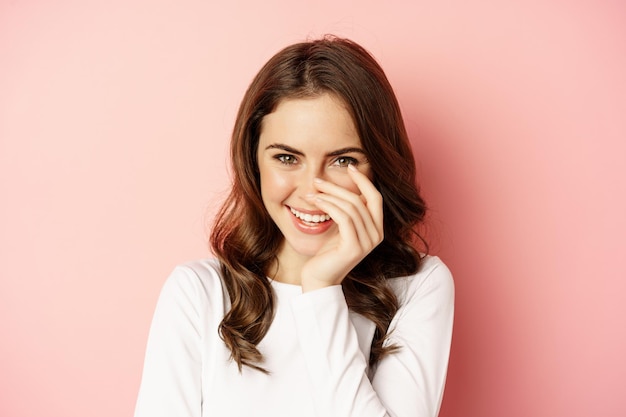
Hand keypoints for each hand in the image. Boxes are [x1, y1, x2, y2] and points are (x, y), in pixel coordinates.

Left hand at [300, 164, 383, 291]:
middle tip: (318, 180)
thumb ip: (347, 211)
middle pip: (361, 200)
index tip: (349, 167)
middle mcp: (376, 235)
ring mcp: (367, 242)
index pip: (375, 197)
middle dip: (338, 186)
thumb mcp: (340, 227)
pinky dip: (329, 206)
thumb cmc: (327, 253)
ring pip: (351, 207)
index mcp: (377, 229)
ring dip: (329, 195)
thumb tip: (342, 186)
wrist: (319, 279)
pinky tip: (315, 202)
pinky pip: (343, 218)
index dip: (364, 181)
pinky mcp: (354, 247)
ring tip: (312, 192)